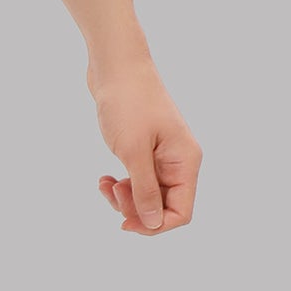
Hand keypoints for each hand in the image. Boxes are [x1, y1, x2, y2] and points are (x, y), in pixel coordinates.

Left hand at [90, 60, 201, 232]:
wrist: (115, 65)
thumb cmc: (127, 102)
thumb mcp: (133, 151)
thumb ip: (144, 190)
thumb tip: (152, 224)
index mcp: (185, 161)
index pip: (181, 212)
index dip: (155, 224)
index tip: (125, 222)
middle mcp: (178, 161)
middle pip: (163, 207)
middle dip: (136, 209)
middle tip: (112, 192)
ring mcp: (161, 156)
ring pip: (147, 196)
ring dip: (124, 198)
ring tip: (104, 185)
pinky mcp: (144, 150)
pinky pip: (136, 180)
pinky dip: (120, 185)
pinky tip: (104, 179)